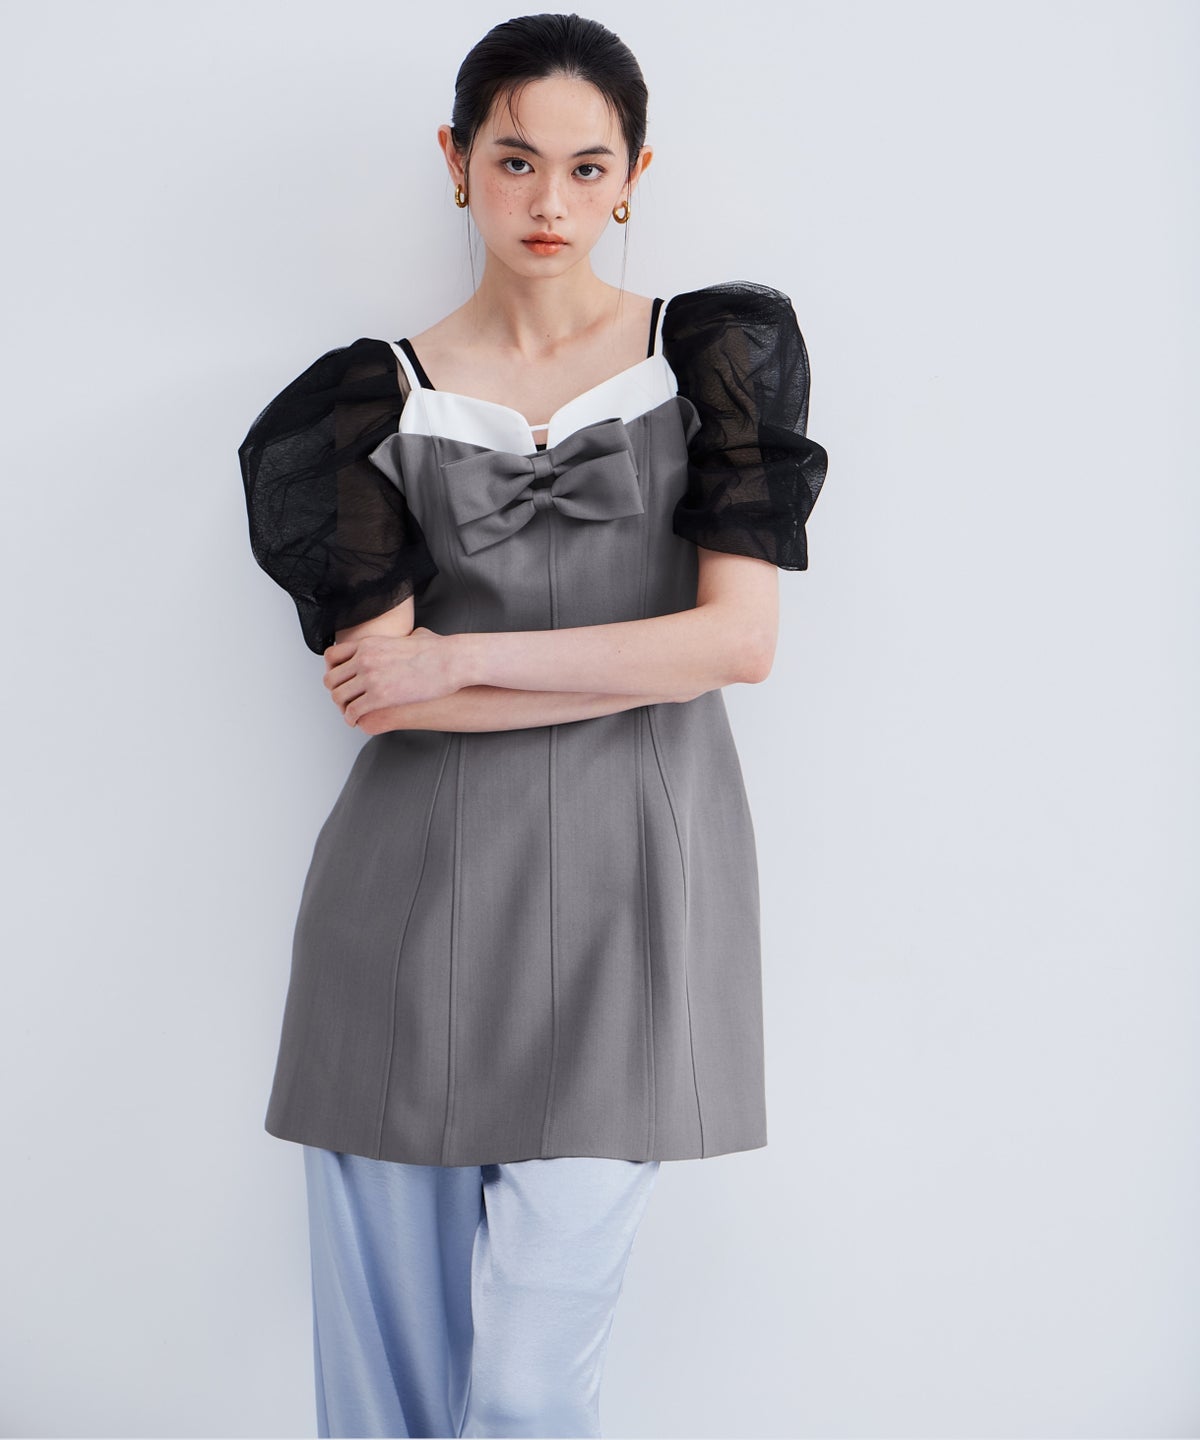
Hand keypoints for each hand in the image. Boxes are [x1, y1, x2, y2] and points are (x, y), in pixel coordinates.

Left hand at [323, 628, 460, 726]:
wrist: (450, 661)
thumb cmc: (439, 651)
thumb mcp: (416, 636)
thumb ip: (407, 637)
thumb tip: (417, 636)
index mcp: (368, 644)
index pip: (332, 656)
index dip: (332, 670)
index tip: (340, 680)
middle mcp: (364, 659)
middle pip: (331, 679)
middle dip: (336, 691)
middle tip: (343, 700)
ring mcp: (370, 678)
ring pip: (339, 697)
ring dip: (342, 707)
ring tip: (348, 713)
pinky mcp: (379, 697)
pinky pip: (353, 711)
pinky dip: (351, 718)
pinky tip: (355, 720)